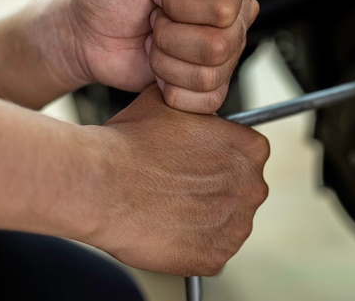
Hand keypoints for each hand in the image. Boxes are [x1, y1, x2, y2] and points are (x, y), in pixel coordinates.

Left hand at [68, 0, 257, 112]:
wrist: (86, 30)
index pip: (223, 8)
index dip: (181, 6)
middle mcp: (233, 19)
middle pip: (219, 45)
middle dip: (169, 35)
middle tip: (154, 19)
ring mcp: (224, 55)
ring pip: (208, 74)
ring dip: (166, 60)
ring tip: (154, 42)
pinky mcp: (209, 87)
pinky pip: (205, 100)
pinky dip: (171, 88)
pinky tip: (161, 67)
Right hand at [81, 85, 268, 274]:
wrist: (101, 184)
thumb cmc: (130, 143)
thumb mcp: (168, 103)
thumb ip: (195, 106)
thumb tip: (190, 98)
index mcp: (251, 149)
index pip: (247, 155)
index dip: (219, 158)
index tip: (198, 163)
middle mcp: (252, 187)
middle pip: (240, 189)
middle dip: (214, 189)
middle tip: (180, 187)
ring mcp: (236, 225)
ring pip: (226, 222)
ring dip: (203, 218)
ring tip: (168, 209)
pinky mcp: (215, 257)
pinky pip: (211, 252)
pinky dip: (192, 246)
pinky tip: (167, 230)